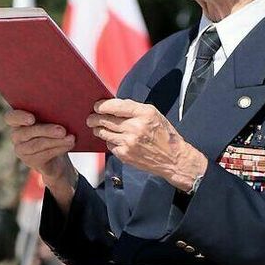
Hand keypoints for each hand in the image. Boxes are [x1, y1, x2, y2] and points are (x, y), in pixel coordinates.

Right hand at [5, 110, 74, 180]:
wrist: (56, 156)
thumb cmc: (53, 129)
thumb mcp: (51, 119)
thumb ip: (51, 113)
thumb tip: (63, 108)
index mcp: (18, 120)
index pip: (11, 117)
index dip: (20, 117)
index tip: (32, 119)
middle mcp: (16, 135)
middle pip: (27, 132)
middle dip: (46, 131)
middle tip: (62, 130)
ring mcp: (21, 150)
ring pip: (37, 144)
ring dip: (56, 141)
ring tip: (71, 138)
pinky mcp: (30, 161)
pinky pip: (44, 155)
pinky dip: (58, 148)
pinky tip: (69, 144)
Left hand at [87, 99, 205, 191]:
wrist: (173, 158)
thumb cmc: (164, 135)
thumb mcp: (153, 114)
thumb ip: (134, 109)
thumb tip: (114, 106)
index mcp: (143, 114)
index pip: (115, 106)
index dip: (102, 106)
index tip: (97, 106)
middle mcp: (135, 127)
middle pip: (106, 120)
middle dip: (95, 118)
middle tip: (91, 118)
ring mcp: (129, 142)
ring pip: (104, 132)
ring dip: (98, 129)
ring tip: (97, 128)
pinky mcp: (125, 154)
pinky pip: (109, 144)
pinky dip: (109, 141)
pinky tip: (113, 139)